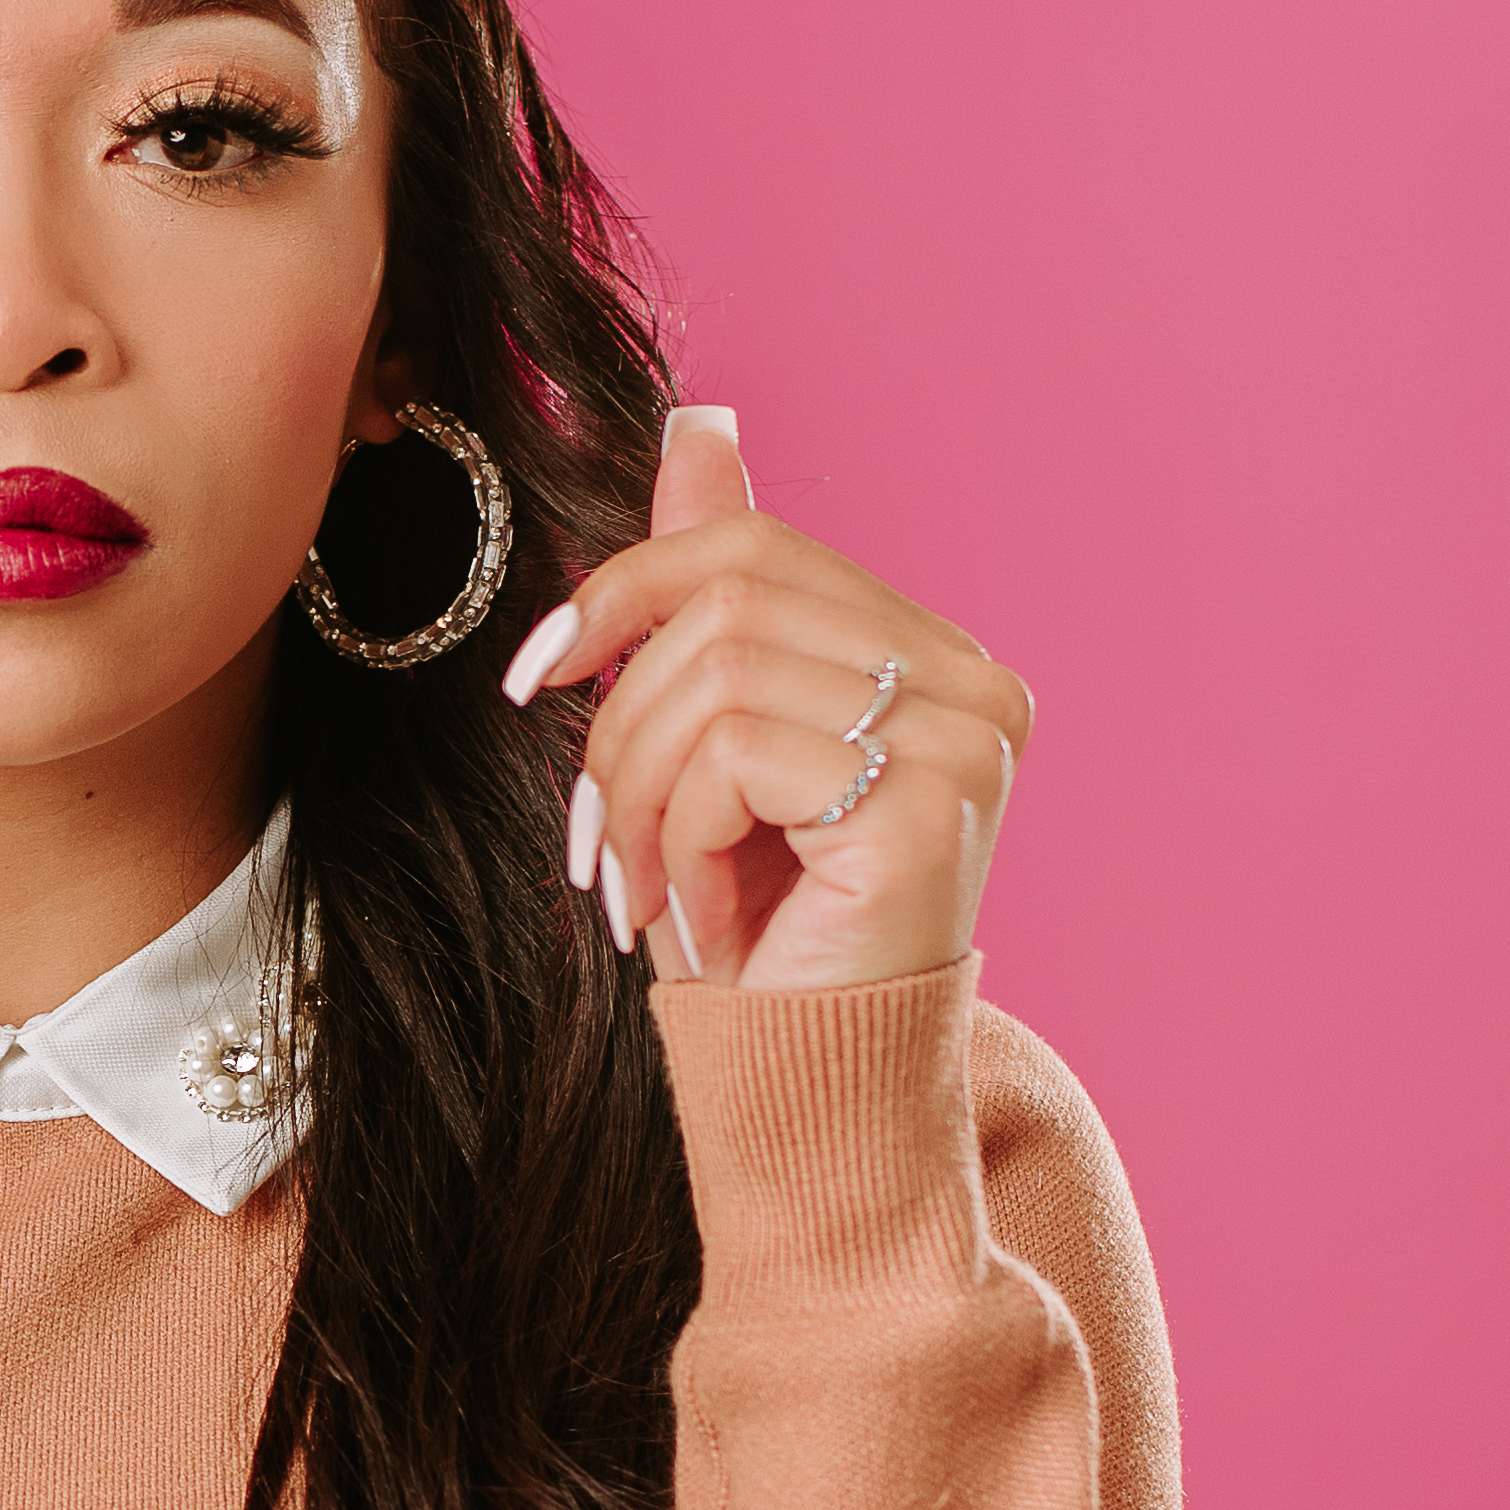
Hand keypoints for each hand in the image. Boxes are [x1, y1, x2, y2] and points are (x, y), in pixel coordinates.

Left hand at [498, 407, 1030, 994]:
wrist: (810, 1087)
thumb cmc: (763, 929)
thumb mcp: (712, 744)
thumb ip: (716, 592)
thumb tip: (699, 421)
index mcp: (934, 657)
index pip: (749, 548)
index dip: (622, 590)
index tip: (535, 674)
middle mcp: (973, 685)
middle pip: (721, 602)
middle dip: (621, 724)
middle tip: (603, 839)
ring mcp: (964, 740)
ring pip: (712, 676)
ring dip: (641, 794)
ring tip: (654, 887)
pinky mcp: (925, 804)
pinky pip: (732, 752)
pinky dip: (682, 835)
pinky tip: (707, 916)